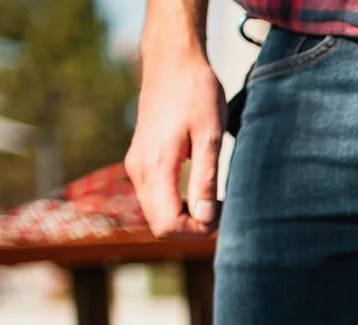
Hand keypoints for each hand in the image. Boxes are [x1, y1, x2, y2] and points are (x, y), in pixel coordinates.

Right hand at [125, 51, 224, 236]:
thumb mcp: (209, 136)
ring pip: (157, 214)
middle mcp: (138, 170)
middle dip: (192, 227)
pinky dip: (177, 203)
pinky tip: (199, 188)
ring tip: (213, 198)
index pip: (168, 225)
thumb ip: (205, 179)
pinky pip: (155, 198)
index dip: (197, 231)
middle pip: (160, 226)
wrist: (172, 61)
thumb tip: (206, 219)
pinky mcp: (140, 160)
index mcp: (155, 167)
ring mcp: (135, 165)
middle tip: (221, 207)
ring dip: (185, 216)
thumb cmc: (196, 93)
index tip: (222, 212)